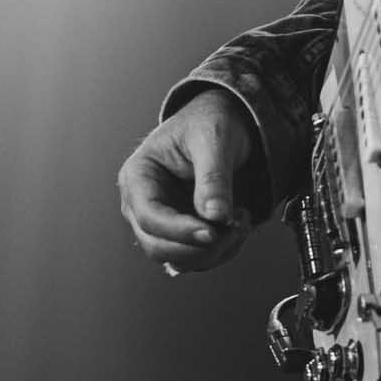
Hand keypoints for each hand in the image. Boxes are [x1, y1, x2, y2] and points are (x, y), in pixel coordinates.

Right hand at [118, 86, 255, 275]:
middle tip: (235, 229)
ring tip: (242, 222)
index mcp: (139, 176)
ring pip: (178, 259)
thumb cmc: (211, 121)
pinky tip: (239, 226)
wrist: (226, 123)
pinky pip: (198, 257)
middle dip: (198, 247)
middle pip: (157, 246)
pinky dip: (222, 251)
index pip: (149, 217)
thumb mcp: (213, 139)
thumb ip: (213, 177)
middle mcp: (144, 204)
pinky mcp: (185, 232)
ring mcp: (164, 221)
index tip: (212, 232)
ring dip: (214, 252)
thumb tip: (215, 216)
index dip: (179, 231)